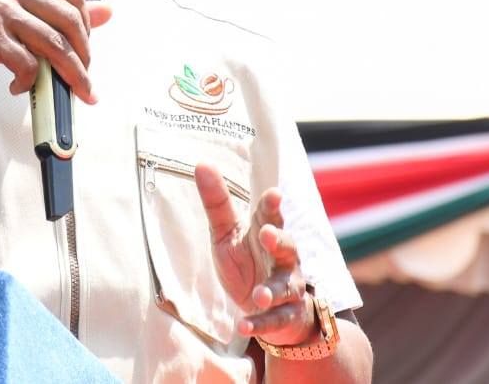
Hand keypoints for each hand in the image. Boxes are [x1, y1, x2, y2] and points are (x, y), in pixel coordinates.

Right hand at [0, 0, 111, 103]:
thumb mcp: (18, 17)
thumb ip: (60, 12)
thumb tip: (109, 11)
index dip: (86, 30)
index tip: (85, 54)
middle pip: (68, 19)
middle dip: (83, 57)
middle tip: (84, 82)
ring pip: (53, 43)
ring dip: (68, 75)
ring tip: (68, 92)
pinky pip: (28, 63)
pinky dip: (29, 82)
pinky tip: (18, 87)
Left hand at [194, 170, 314, 345]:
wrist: (270, 309)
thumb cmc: (247, 263)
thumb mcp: (227, 234)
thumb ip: (217, 203)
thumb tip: (202, 163)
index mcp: (265, 234)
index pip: (270, 216)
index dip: (272, 206)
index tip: (273, 194)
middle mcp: (282, 259)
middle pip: (286, 246)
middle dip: (278, 240)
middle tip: (266, 233)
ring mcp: (287, 288)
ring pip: (285, 287)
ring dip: (272, 290)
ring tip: (259, 295)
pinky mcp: (286, 316)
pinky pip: (275, 321)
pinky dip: (261, 324)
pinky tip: (243, 326)